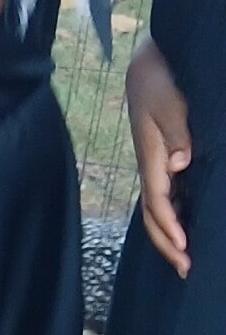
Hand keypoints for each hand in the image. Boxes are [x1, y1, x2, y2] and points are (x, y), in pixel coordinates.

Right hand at [127, 36, 192, 274]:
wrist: (148, 65)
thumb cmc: (161, 81)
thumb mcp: (170, 102)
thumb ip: (176, 132)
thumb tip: (179, 164)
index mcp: (152, 158)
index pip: (158, 202)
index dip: (171, 227)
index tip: (186, 247)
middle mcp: (151, 168)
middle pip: (153, 216)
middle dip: (167, 244)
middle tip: (186, 269)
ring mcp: (154, 166)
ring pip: (157, 211)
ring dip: (168, 236)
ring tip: (184, 259)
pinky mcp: (161, 161)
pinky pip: (163, 198)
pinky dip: (172, 218)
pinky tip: (183, 228)